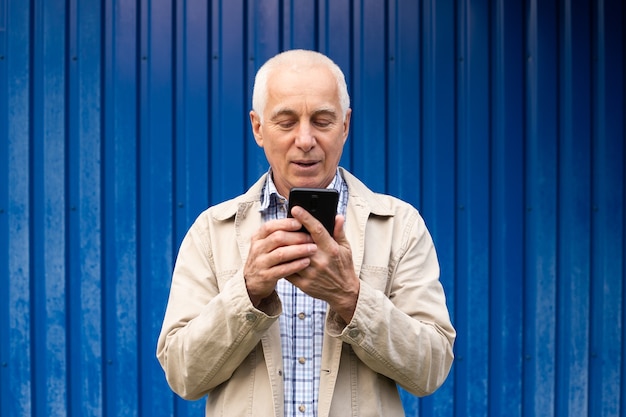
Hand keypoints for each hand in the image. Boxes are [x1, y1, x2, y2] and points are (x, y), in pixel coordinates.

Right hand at [243, 218, 316, 306]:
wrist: (252, 282)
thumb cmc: (264, 259)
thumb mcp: (265, 244)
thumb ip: (277, 234)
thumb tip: (297, 221)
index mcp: (258, 237)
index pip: (270, 226)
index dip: (286, 223)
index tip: (300, 222)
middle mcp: (258, 249)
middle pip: (277, 238)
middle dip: (297, 237)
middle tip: (310, 238)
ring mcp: (261, 263)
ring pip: (281, 254)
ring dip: (299, 250)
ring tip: (312, 249)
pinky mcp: (266, 276)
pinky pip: (283, 269)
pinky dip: (296, 265)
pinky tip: (306, 262)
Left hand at [286, 206, 359, 322]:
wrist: (343, 293)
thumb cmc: (343, 267)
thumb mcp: (346, 248)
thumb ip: (339, 231)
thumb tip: (337, 216)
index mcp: (331, 249)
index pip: (317, 230)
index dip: (305, 218)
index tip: (295, 208)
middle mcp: (320, 260)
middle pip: (299, 242)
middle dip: (289, 231)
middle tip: (281, 222)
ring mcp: (310, 273)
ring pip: (290, 256)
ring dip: (282, 246)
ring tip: (276, 237)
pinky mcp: (303, 284)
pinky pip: (287, 270)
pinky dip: (282, 261)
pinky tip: (278, 254)